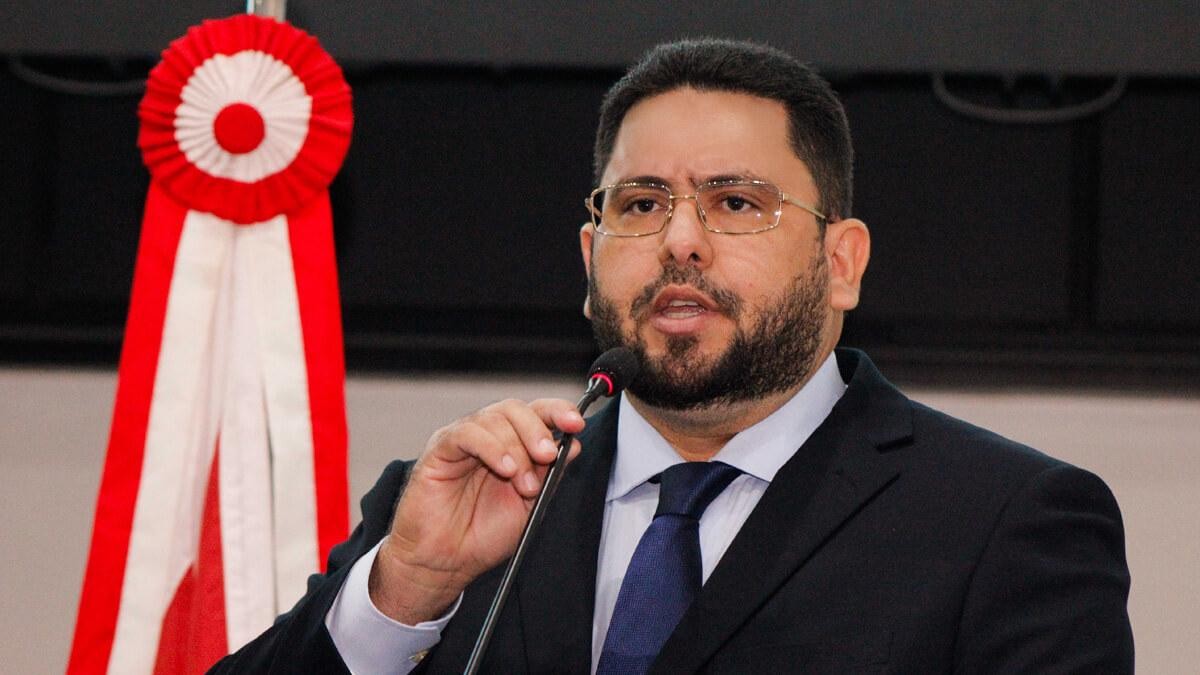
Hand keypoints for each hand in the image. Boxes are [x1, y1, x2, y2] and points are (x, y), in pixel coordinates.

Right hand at [368, 398, 584, 623]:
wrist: (446, 562)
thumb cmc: (482, 535)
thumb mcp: (530, 506)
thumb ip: (550, 474)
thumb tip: (574, 444)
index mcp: (511, 446)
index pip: (535, 413)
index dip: (557, 411)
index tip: (576, 423)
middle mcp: (488, 438)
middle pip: (516, 409)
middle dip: (538, 430)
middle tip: (548, 456)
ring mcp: (463, 440)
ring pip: (494, 419)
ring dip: (517, 449)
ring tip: (524, 485)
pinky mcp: (440, 449)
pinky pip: (468, 433)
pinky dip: (492, 448)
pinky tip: (505, 469)